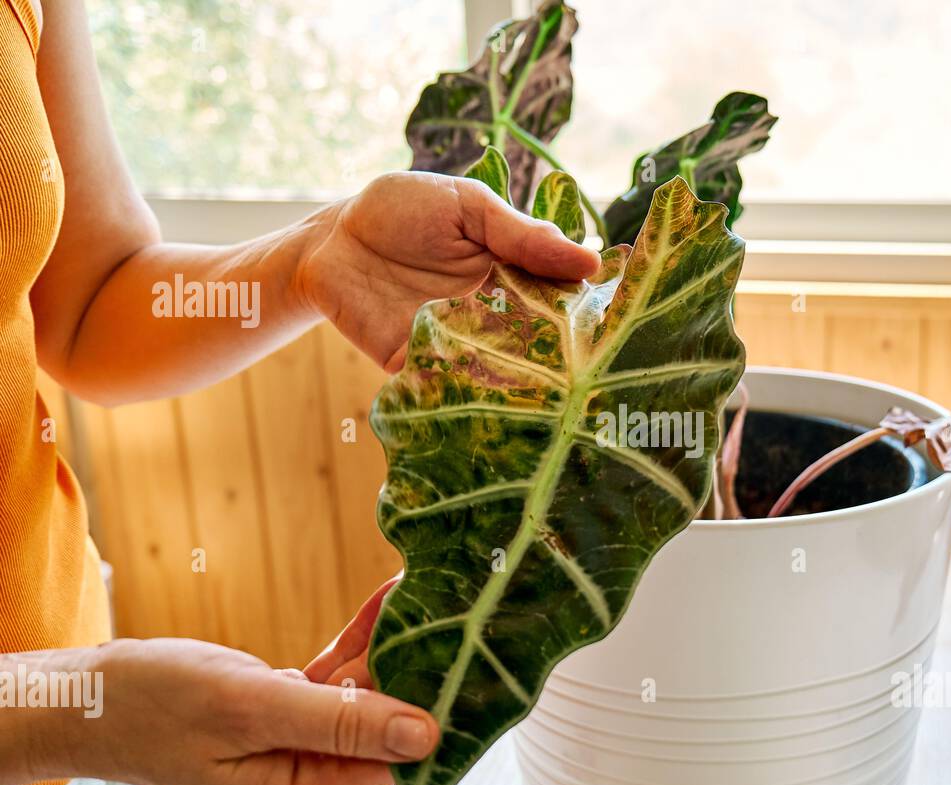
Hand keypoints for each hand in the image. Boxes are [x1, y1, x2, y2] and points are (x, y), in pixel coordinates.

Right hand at [28, 595, 437, 784]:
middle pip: (385, 726)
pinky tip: (384, 601)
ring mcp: (295, 745)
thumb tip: (423, 736)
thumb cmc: (153, 705)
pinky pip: (334, 680)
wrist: (86, 697)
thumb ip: (338, 723)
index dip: (434, 712)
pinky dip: (356, 644)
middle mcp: (307, 776)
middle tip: (458, 610)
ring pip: (363, 697)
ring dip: (391, 647)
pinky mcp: (283, 716)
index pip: (394, 761)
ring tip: (429, 593)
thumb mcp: (248, 707)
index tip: (468, 661)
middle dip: (419, 670)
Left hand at [295, 171, 601, 371]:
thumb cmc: (403, 210)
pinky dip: (462, 396)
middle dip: (561, 363)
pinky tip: (484, 405)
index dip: (586, 317)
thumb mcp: (469, 207)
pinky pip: (445, 389)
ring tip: (547, 397)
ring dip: (521, 387)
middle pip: (538, 350)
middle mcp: (494, 320)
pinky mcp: (416, 368)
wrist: (330, 238)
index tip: (613, 327)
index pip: (561, 304)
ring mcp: (457, 347)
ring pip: (498, 376)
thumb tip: (590, 261)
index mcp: (515, 279)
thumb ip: (522, 234)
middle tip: (588, 374)